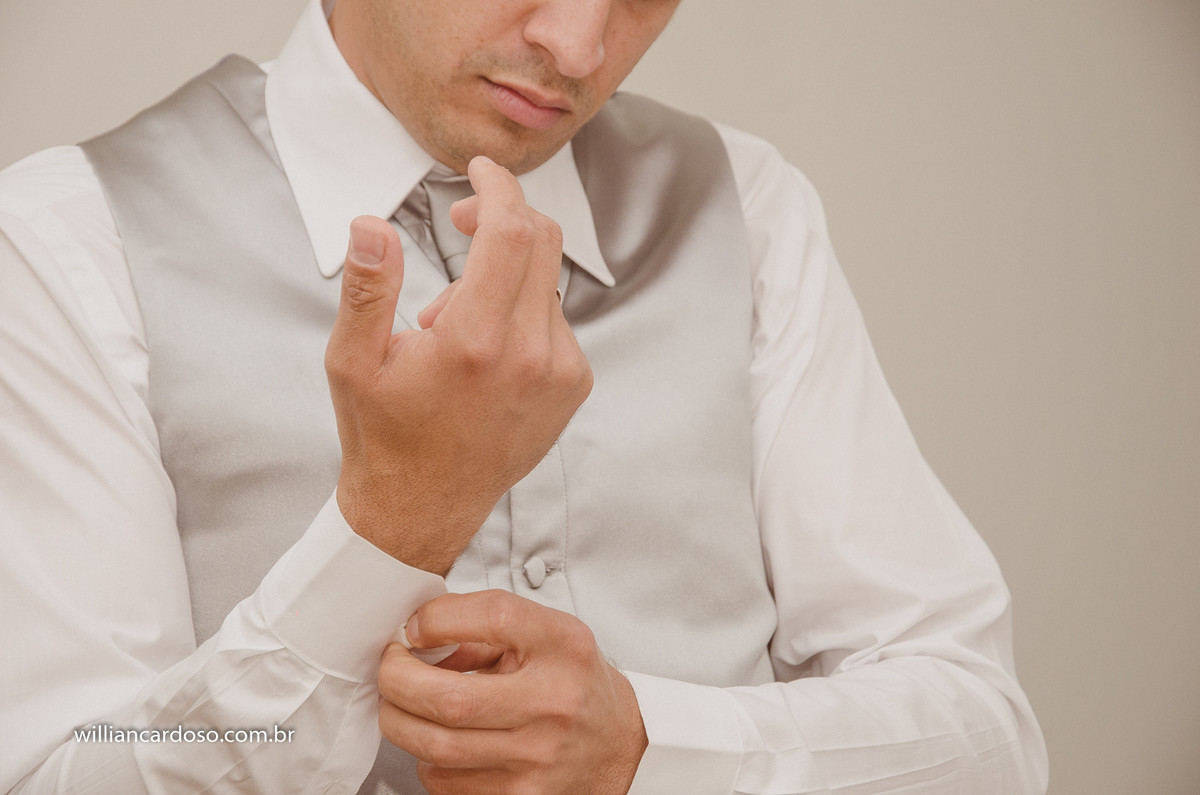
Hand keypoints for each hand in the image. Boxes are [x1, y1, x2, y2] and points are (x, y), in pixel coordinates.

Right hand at [325, 156, 592, 573]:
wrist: (422, 507)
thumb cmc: (383, 434)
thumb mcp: (352, 361)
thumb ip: (367, 287)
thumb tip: (370, 223)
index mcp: (475, 341)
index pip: (512, 232)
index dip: (499, 187)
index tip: (480, 171)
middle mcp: (531, 354)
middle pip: (541, 242)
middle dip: (503, 216)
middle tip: (462, 225)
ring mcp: (560, 372)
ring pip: (546, 281)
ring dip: (503, 276)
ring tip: (451, 324)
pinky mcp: (574, 386)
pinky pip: (556, 317)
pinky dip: (523, 310)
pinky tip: (485, 350)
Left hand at [378, 590, 647, 794]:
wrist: (618, 743)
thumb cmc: (572, 681)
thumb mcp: (546, 633)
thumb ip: (484, 624)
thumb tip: (415, 637)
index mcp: (563, 647)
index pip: (493, 616)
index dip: (438, 619)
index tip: (414, 628)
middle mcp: (554, 703)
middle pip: (450, 699)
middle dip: (397, 679)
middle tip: (390, 667)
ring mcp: (537, 758)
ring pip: (436, 747)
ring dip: (401, 720)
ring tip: (403, 702)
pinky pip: (444, 781)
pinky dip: (427, 757)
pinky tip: (439, 738)